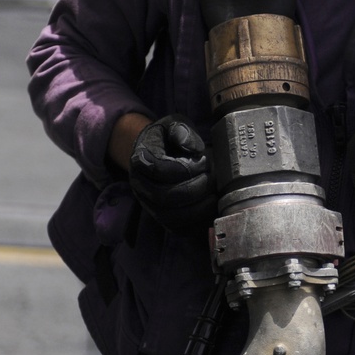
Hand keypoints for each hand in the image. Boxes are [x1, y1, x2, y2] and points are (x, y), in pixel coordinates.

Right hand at [128, 115, 215, 233]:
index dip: (186, 167)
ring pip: (172, 217)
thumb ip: (180, 130)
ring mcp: (150, 206)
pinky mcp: (164, 220)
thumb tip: (189, 145)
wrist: (156, 154)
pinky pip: (179, 229)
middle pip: (166, 197)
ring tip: (214, 194)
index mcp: (140, 160)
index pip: (161, 170)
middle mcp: (140, 187)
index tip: (204, 160)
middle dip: (195, 189)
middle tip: (213, 178)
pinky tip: (211, 208)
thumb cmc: (168, 139)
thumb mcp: (173, 125)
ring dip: (198, 207)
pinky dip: (198, 222)